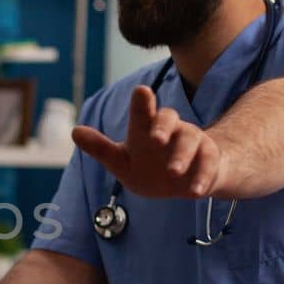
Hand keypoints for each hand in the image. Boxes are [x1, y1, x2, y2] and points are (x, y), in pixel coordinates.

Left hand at [72, 85, 226, 198]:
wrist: (185, 181)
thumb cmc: (149, 167)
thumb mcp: (122, 162)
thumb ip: (101, 149)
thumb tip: (75, 131)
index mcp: (147, 129)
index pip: (143, 113)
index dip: (142, 103)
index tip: (141, 92)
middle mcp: (171, 130)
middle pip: (169, 118)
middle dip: (163, 125)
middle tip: (155, 138)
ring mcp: (192, 143)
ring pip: (190, 139)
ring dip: (182, 155)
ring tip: (173, 171)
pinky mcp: (208, 160)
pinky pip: (208, 165)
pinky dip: (202, 177)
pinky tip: (195, 192)